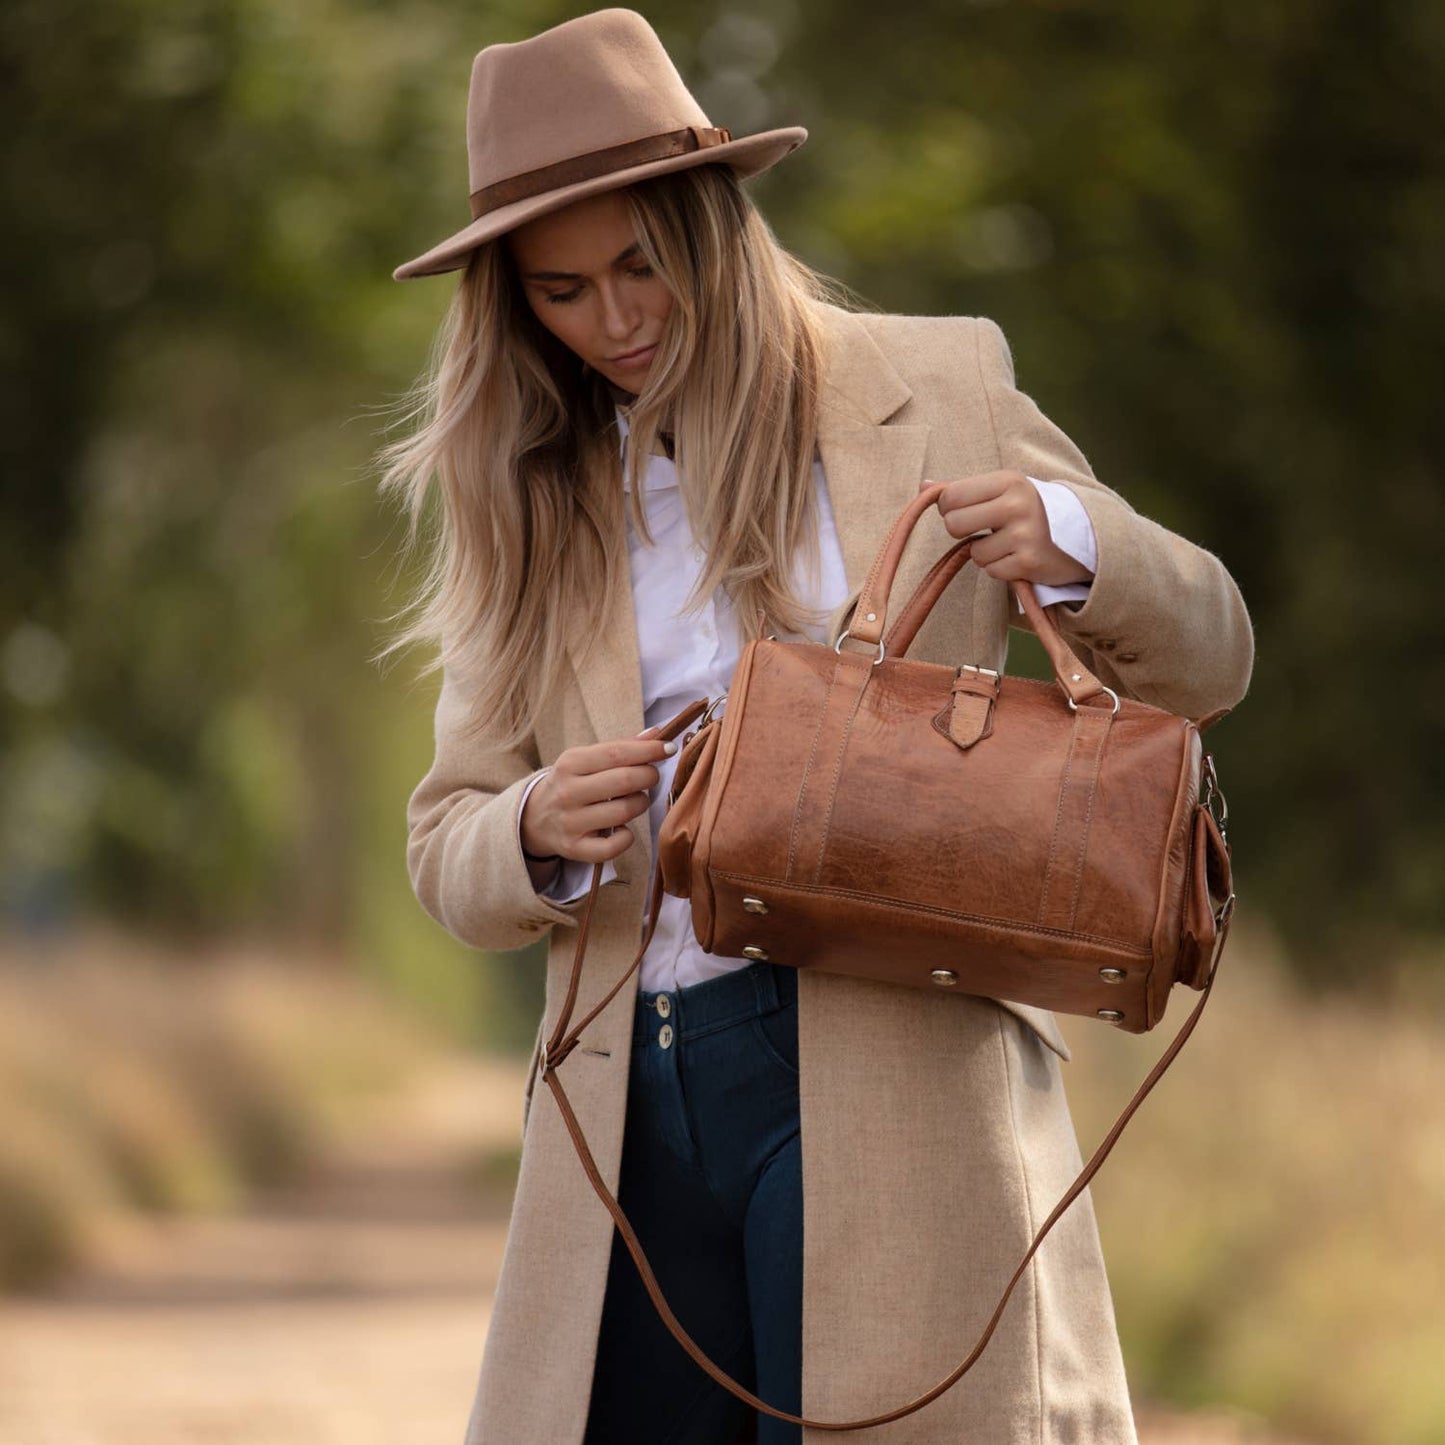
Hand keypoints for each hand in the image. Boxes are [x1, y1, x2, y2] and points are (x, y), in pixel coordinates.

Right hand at [520, 727, 676, 864]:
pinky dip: (627, 837)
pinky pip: (613, 846)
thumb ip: (621, 747)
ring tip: (635, 800)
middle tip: (650, 776)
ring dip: (640, 804)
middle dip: (648, 776)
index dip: (649, 750)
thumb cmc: (572, 784)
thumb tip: (658, 733)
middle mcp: (568, 792)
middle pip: (624, 781)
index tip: (669, 748)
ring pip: (624, 812)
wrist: (534, 819)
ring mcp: (570, 822)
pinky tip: (623, 829)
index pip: (617, 753)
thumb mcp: (586, 760)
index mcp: (570, 763)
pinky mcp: (574, 848)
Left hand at [920, 472, 1092, 585]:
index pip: (951, 496)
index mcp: (1008, 480)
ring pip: (974, 553)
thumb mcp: (1001, 490)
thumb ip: (963, 488)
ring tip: (1008, 544)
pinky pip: (992, 571)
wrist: (1079, 535)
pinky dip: (1000, 568)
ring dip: (985, 553)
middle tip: (981, 530)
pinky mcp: (1029, 561)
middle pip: (953, 524)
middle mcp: (1017, 503)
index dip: (948, 508)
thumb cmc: (1027, 510)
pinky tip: (1017, 557)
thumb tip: (924, 485)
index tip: (964, 510)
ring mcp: (1025, 533)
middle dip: (961, 532)